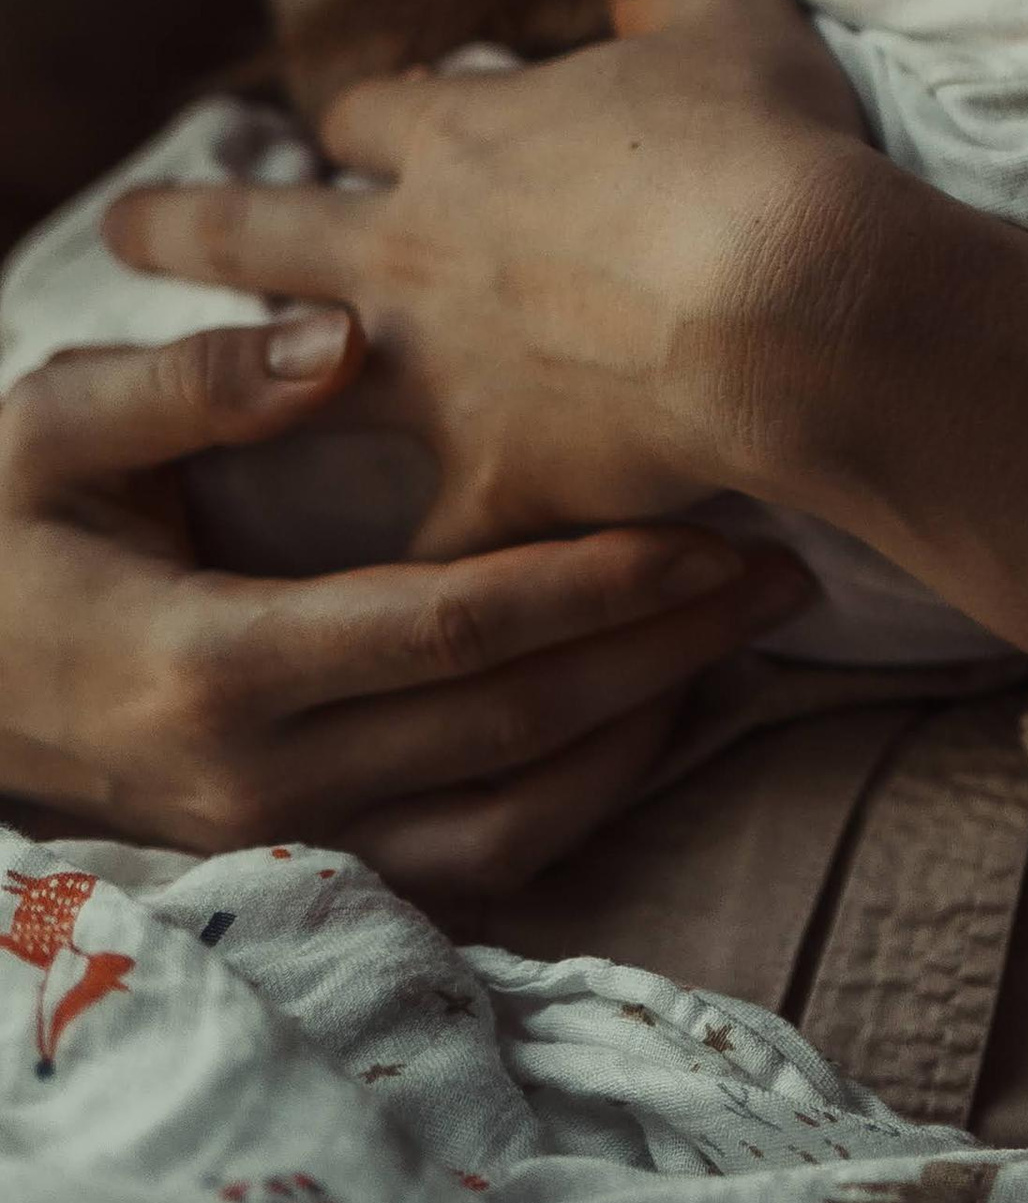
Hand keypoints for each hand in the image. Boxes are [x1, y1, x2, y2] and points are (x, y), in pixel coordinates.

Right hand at [0, 316, 814, 896]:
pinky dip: (581, 797)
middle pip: (513, 720)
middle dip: (661, 643)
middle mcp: (261, 781)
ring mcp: (283, 843)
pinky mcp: (303, 869)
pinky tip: (652, 718)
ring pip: (515, 814)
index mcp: (208, 664)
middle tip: (780, 565)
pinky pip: (477, 860)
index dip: (591, 575)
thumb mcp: (48, 431)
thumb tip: (343, 333)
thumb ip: (190, 380)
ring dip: (646, 727)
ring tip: (743, 634)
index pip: (451, 625)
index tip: (704, 516)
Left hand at [103, 0, 870, 557]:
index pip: (367, 116)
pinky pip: (438, 550)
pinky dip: (439, 576)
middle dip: (184, 230)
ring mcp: (442, 378)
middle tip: (121, 231)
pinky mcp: (495, 484)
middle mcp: (418, 255)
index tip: (358, 135)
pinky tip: (432, 618)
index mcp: (467, 139)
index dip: (364, 123)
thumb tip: (631, 1)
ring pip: (292, 393)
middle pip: (258, 233)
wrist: (789, 295)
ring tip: (196, 431)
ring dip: (242, 405)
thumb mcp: (733, 27)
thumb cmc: (767, 147)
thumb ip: (667, 4)